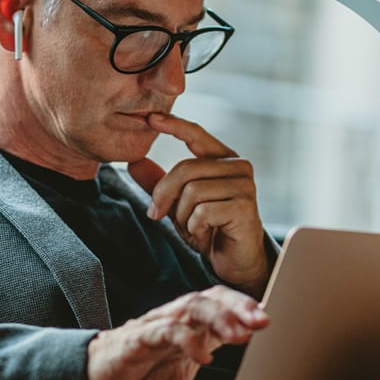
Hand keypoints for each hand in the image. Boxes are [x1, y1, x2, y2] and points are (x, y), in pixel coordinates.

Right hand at [86, 285, 268, 379]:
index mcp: (192, 332)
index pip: (225, 309)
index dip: (248, 312)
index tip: (273, 324)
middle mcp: (178, 323)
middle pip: (213, 299)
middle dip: (240, 307)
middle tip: (264, 321)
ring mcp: (158, 327)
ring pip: (192, 307)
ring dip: (219, 317)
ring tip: (240, 333)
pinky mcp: (137, 339)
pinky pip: (164, 331)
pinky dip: (185, 339)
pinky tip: (203, 354)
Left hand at [128, 113, 268, 295]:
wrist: (234, 261)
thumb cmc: (209, 228)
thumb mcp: (177, 203)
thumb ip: (159, 183)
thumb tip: (134, 162)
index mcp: (222, 159)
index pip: (196, 134)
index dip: (174, 125)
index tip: (151, 118)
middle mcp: (238, 166)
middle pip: (185, 169)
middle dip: (164, 195)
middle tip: (156, 215)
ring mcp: (244, 185)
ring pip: (192, 191)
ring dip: (183, 216)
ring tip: (193, 227)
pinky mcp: (244, 206)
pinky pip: (203, 211)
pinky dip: (195, 227)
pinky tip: (206, 234)